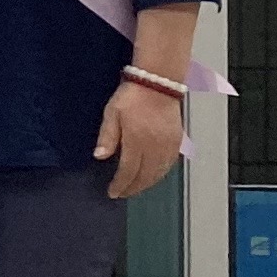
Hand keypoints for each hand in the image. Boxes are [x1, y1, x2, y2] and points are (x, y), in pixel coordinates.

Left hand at [96, 77, 185, 199]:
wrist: (158, 82)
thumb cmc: (132, 96)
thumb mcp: (112, 113)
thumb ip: (107, 137)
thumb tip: (100, 156)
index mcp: (137, 141)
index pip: (129, 171)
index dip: (121, 185)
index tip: (113, 192)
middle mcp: (155, 146)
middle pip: (145, 176)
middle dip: (133, 188)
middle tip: (123, 193)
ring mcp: (168, 144)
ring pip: (159, 172)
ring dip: (147, 183)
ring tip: (136, 188)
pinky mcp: (177, 140)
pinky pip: (170, 164)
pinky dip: (161, 174)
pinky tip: (154, 176)